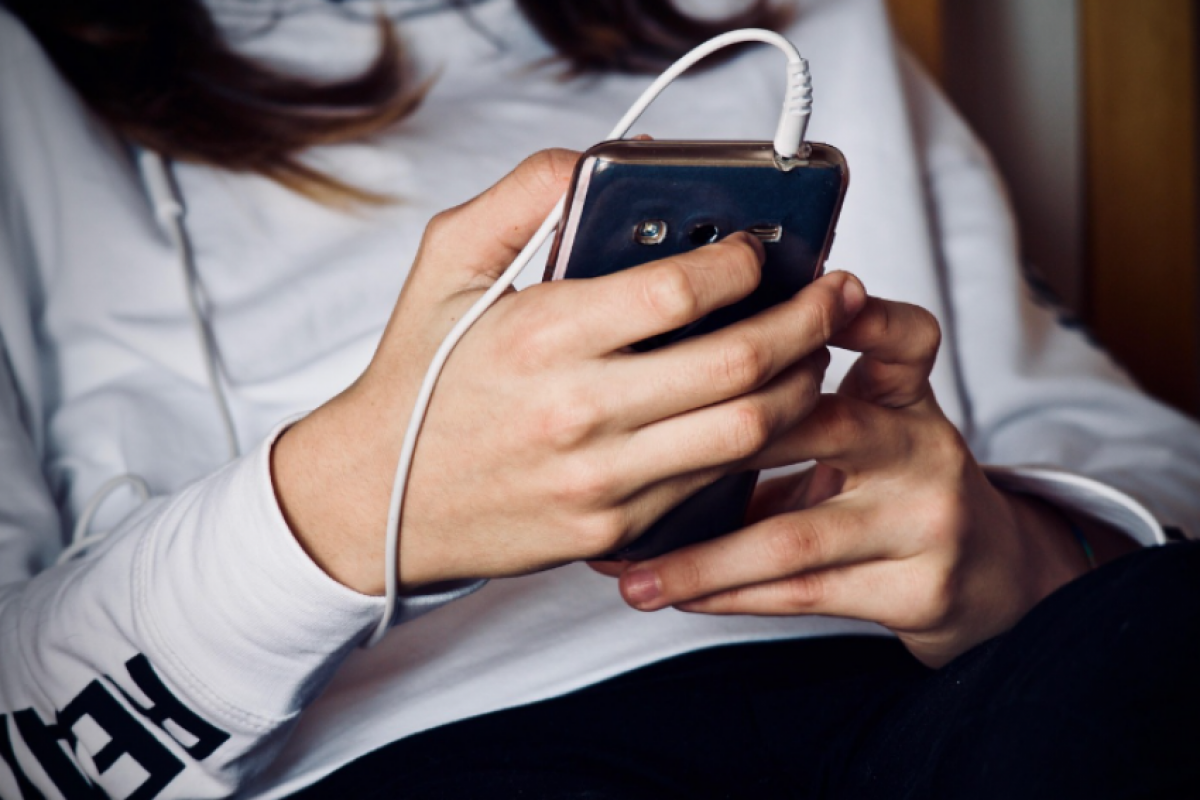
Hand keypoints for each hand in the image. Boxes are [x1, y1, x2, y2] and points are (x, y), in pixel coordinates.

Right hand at [271, 149, 865, 594]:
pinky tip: (765, 410)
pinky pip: (713, 484)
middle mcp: (580, 413)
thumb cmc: (420, 377)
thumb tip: (599, 163)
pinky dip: (755, 443)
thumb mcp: (446, 265)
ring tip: (814, 352)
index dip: (744, 260)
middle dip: (808, 321)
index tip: (762, 246)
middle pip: (740, 364)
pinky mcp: (614, 531)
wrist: (379, 498)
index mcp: (543, 336)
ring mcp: (603, 481)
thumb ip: (521, 197)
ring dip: (802, 385)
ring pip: (747, 432)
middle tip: (833, 295)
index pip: (682, 291)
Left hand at [610, 296, 1124, 666]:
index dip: (861, 315)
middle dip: (723, 444)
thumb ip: (796, 401)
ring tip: (634, 572)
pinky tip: (676, 594)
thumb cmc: (893, 486)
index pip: (903, 338)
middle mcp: (922, 451)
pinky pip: (802, 594)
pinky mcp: (916, 589)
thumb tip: (664, 389)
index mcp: (906, 397)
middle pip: (828, 428)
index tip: (811, 296)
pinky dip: (729, 594)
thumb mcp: (870, 422)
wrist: (985, 573)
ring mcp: (923, 523)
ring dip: (703, 558)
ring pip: (795, 537)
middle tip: (640, 455)